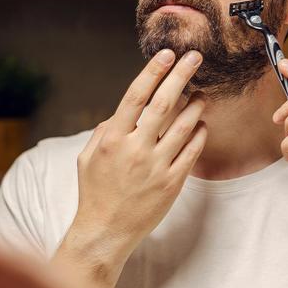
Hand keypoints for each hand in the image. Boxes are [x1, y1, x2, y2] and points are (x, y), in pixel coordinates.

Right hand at [71, 49, 207, 253]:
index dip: (153, 72)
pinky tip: (201, 124)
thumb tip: (120, 113)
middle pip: (163, 104)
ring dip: (195, 105)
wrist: (105, 231)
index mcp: (112, 139)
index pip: (135, 96)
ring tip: (201, 93)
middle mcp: (135, 149)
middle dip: (180, 76)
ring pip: (183, 126)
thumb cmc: (94, 193)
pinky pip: (191, 152)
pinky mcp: (172, 183)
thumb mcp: (86, 158)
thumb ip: (103, 132)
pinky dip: (199, 134)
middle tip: (195, 57)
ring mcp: (156, 167)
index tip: (166, 55)